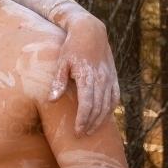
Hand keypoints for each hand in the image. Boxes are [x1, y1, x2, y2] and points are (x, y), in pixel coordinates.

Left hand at [49, 21, 119, 135]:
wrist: (91, 32)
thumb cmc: (72, 47)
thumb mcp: (62, 62)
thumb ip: (58, 82)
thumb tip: (52, 100)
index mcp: (88, 76)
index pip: (87, 104)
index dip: (83, 120)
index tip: (77, 131)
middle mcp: (102, 79)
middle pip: (99, 108)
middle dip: (90, 124)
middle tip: (81, 135)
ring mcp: (110, 79)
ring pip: (108, 106)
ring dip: (100, 121)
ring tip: (90, 131)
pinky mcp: (114, 78)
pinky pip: (115, 98)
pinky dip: (110, 111)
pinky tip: (103, 119)